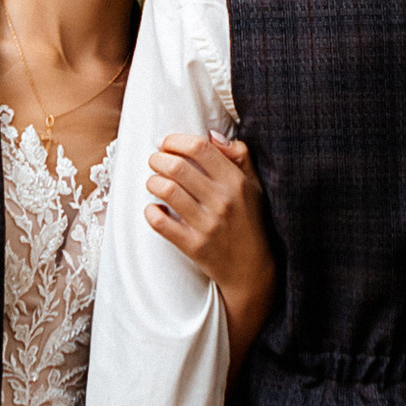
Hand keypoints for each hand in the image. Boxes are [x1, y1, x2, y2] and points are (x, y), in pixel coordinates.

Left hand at [147, 133, 275, 363]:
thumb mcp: (255, 186)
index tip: (166, 143)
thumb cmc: (251, 222)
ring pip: (166, 191)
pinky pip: (160, 223)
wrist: (252, 270)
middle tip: (154, 161)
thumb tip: (212, 135)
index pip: (200, 148)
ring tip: (153, 183)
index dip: (176, 141)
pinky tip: (154, 209)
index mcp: (236, 182)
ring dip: (152, 182)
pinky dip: (150, 212)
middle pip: (177, 166)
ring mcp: (207, 225)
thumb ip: (239, 156)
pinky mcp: (194, 246)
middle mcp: (222, 201)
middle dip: (157, 159)